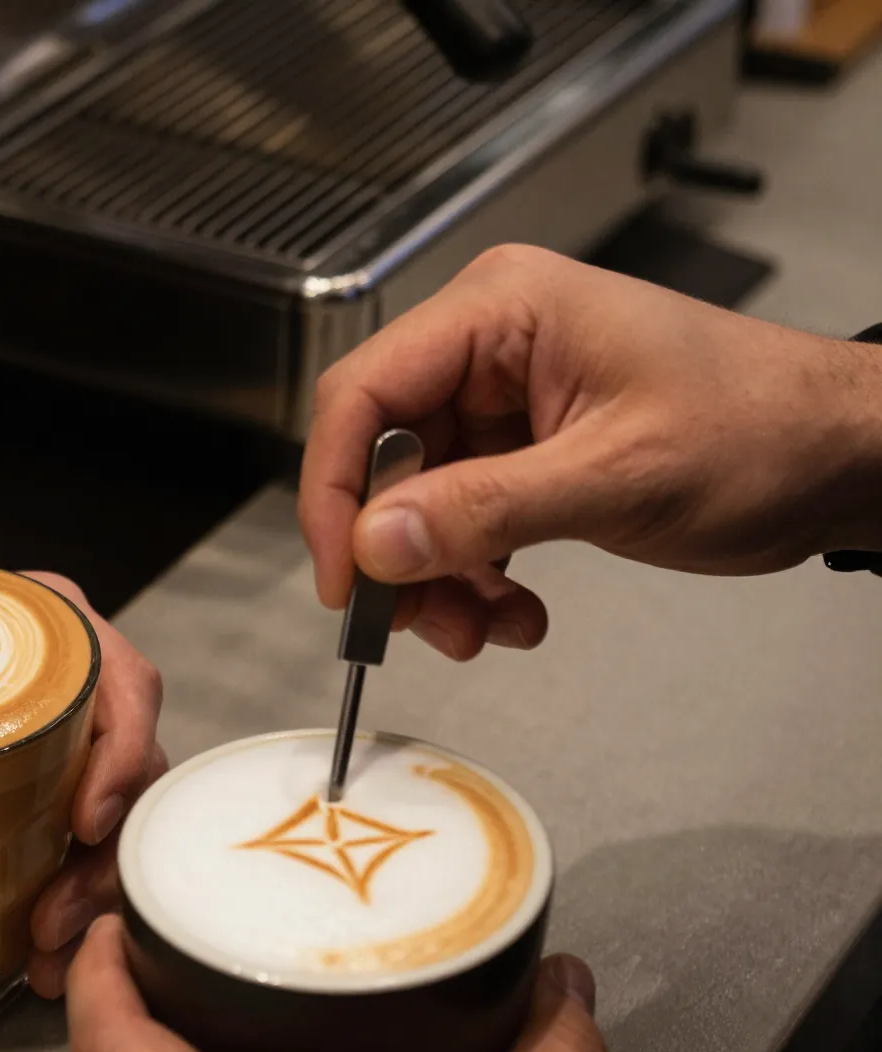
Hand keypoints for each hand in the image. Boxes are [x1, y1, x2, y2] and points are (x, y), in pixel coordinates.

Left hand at [0, 572, 165, 998]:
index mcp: (45, 626)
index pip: (124, 678)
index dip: (121, 752)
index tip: (86, 820)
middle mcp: (78, 677)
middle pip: (136, 765)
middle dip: (104, 858)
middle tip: (49, 921)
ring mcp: (76, 733)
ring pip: (125, 814)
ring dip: (94, 891)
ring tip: (43, 954)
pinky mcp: (61, 781)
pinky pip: (96, 838)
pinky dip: (76, 895)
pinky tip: (41, 950)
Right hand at [299, 244, 881, 659]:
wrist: (842, 456)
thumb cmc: (763, 428)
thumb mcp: (616, 476)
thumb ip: (484, 510)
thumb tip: (377, 543)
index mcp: (500, 309)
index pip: (364, 392)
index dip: (336, 490)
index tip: (346, 575)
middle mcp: (488, 343)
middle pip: (380, 452)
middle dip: (395, 550)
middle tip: (413, 620)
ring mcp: (503, 397)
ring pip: (414, 499)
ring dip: (435, 578)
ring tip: (480, 627)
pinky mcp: (521, 446)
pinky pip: (457, 517)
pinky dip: (471, 575)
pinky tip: (512, 611)